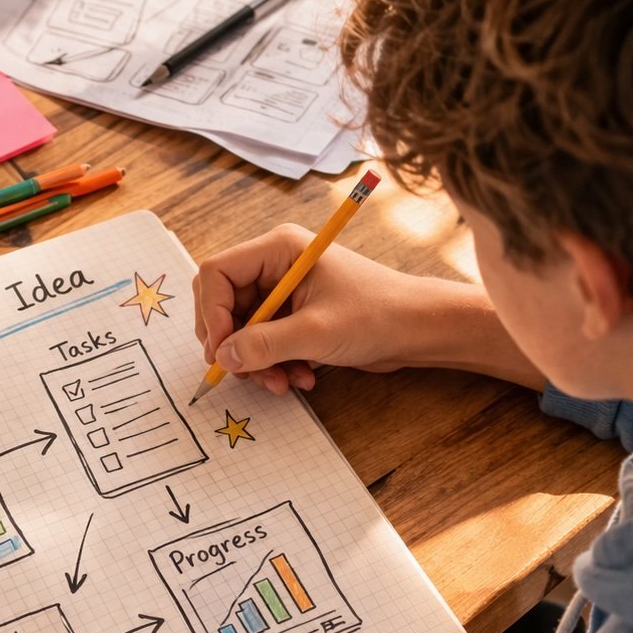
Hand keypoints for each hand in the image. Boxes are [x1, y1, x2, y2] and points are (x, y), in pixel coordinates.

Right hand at [193, 226, 545, 394]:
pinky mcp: (294, 317)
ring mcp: (284, 292)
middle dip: (234, 344)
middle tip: (245, 373)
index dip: (212, 314)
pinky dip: (274, 365)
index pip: (217, 274)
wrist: (420, 330)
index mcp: (278, 249)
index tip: (221, 351)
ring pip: (243, 330)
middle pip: (224, 304)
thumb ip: (264, 344)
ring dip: (257, 362)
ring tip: (282, 383)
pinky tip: (299, 379)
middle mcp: (275, 266)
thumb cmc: (378, 315)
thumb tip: (223, 357)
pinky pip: (264, 343)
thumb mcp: (316, 333)